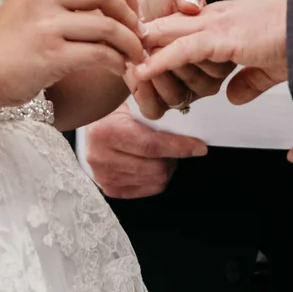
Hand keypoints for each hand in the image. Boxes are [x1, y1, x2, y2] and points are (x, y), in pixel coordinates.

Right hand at [0, 0, 142, 110]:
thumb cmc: (4, 44)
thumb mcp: (30, 6)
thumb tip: (106, 4)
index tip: (133, 11)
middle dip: (131, 15)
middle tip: (138, 34)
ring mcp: (47, 26)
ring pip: (109, 27)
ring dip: (130, 43)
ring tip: (134, 56)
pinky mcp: (51, 55)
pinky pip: (99, 54)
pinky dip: (116, 62)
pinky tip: (118, 69)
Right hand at [82, 102, 206, 197]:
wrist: (93, 123)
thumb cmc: (115, 109)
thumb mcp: (131, 101)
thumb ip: (154, 112)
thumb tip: (188, 121)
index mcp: (105, 131)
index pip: (151, 145)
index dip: (179, 147)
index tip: (199, 147)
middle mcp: (100, 157)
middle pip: (155, 167)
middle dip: (175, 158)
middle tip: (179, 146)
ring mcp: (104, 176)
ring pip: (154, 180)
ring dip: (166, 167)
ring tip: (163, 152)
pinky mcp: (110, 188)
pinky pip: (147, 189)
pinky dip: (157, 178)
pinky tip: (154, 163)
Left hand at [132, 0, 289, 118]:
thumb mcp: (271, 66)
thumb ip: (250, 81)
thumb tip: (233, 97)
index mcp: (227, 21)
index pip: (183, 27)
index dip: (160, 40)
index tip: (138, 54)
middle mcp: (218, 18)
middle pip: (168, 25)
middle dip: (143, 42)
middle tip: (119, 56)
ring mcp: (220, 25)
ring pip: (169, 33)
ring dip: (144, 51)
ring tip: (120, 64)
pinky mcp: (226, 37)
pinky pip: (183, 48)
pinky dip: (160, 59)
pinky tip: (142, 69)